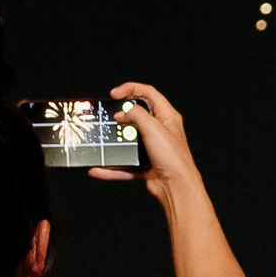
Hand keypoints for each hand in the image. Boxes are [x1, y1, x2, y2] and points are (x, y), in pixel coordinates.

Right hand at [90, 82, 200, 198]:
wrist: (176, 187)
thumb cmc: (173, 158)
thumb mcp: (153, 128)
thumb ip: (136, 115)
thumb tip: (123, 113)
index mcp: (167, 117)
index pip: (149, 93)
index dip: (131, 89)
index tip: (115, 93)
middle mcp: (161, 130)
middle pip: (138, 115)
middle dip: (122, 115)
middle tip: (110, 116)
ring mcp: (152, 148)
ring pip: (129, 140)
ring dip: (116, 141)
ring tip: (104, 140)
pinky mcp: (145, 164)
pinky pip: (124, 164)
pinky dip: (111, 168)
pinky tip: (99, 170)